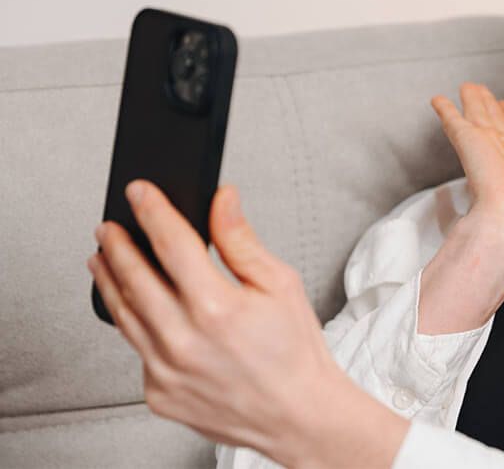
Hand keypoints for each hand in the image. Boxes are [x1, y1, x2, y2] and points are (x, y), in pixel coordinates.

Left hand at [86, 180, 374, 466]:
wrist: (297, 414)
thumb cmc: (294, 352)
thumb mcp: (280, 284)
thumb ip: (242, 240)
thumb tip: (221, 200)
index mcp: (218, 308)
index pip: (172, 244)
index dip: (152, 211)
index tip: (139, 192)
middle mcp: (185, 341)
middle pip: (135, 277)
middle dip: (118, 245)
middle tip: (108, 227)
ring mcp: (166, 371)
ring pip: (124, 315)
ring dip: (110, 281)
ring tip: (103, 259)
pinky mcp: (158, 394)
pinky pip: (137, 350)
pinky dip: (135, 324)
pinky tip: (137, 309)